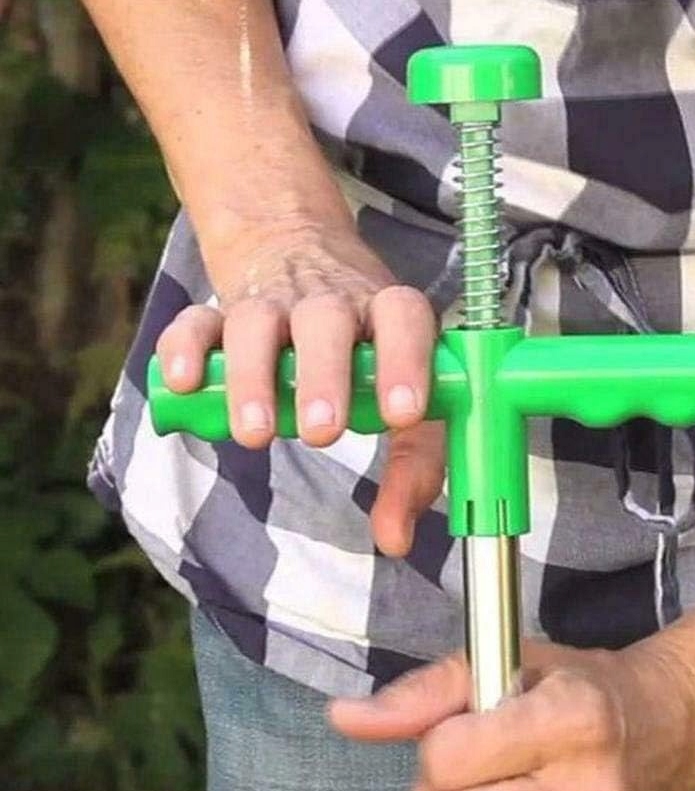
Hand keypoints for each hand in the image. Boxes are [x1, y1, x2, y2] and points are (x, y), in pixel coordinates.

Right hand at [156, 215, 443, 556]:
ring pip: (256, 323)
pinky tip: (185, 386)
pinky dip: (185, 349)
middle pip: (325, 323)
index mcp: (387, 311)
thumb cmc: (368, 348)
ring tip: (255, 435)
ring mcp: (273, 302)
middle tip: (321, 434)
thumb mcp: (406, 394)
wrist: (302, 250)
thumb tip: (396, 540)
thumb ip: (413, 465)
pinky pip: (197, 321)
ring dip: (252, 377)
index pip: (405, 319)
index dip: (407, 362)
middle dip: (322, 377)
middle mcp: (331, 300)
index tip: (402, 415)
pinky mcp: (220, 309)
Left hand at [329, 638, 694, 790]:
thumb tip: (344, 717)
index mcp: (570, 720)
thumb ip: (422, 691)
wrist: (666, 723)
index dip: (429, 748)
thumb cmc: (579, 684)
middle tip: (436, 779)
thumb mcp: (507, 661)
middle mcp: (588, 790)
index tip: (444, 736)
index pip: (452, 758)